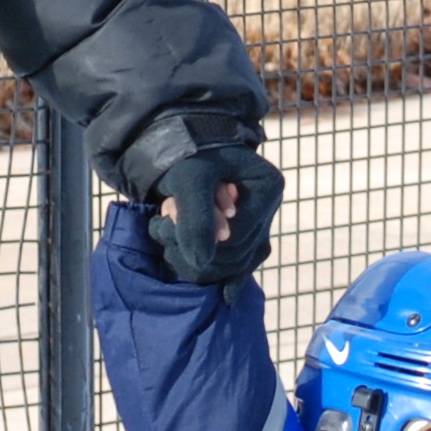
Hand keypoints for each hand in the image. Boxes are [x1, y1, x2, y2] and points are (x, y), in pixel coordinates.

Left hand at [146, 142, 281, 283]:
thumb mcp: (189, 181)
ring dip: (203, 258)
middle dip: (199, 249)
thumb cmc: (188, 151)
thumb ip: (195, 220)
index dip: (202, 241)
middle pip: (240, 253)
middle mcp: (269, 205)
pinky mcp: (246, 226)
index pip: (238, 237)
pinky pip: (243, 259)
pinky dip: (228, 273)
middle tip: (161, 229)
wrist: (181, 134)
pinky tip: (226, 296)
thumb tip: (201, 261)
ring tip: (168, 238)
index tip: (163, 224)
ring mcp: (259, 217)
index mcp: (267, 187)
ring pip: (240, 260)